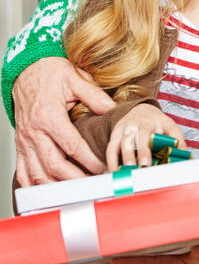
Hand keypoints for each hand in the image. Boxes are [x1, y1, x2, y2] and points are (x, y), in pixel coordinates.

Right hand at [12, 57, 114, 185]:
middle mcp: (34, 132)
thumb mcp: (75, 78)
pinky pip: (23, 171)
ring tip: (75, 193)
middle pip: (54, 165)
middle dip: (75, 180)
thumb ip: (95, 96)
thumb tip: (114, 108)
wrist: (26, 71)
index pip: (72, 146)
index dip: (88, 161)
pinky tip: (46, 193)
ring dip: (56, 187)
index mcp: (49, 116)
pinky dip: (33, 185)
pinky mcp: (20, 145)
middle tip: (93, 186)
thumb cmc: (49, 74)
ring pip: (38, 173)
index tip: (103, 169)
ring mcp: (25, 141)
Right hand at [105, 104, 184, 171]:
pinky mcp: (115, 135)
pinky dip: (111, 161)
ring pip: (120, 143)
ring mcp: (125, 129)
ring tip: (122, 174)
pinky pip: (110, 148)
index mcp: (153, 122)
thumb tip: (186, 157)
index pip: (149, 134)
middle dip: (135, 153)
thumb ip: (178, 141)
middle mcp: (137, 125)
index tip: (147, 164)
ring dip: (122, 158)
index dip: (146, 149)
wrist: (141, 110)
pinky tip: (113, 173)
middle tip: (137, 168)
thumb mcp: (171, 127)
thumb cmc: (158, 123)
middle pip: (133, 138)